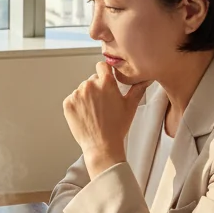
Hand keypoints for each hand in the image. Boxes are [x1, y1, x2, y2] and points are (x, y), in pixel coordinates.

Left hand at [63, 62, 148, 178]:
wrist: (102, 146)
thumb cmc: (117, 127)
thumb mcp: (130, 106)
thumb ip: (138, 88)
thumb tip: (145, 78)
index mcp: (106, 82)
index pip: (102, 66)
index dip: (105, 73)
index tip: (106, 81)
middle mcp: (90, 85)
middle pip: (92, 80)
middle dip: (97, 89)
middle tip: (103, 105)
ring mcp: (77, 94)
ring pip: (82, 90)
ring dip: (87, 97)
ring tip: (95, 112)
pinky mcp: (68, 103)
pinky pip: (72, 99)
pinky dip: (77, 106)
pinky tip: (86, 116)